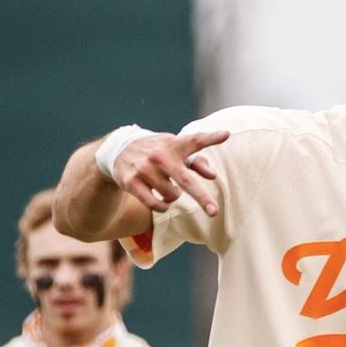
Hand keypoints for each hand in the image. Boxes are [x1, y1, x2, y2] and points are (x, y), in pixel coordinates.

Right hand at [111, 130, 229, 215]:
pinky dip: (162, 206)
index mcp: (174, 145)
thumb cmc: (159, 152)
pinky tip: (162, 202)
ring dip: (174, 196)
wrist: (118, 150)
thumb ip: (197, 162)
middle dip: (201, 197)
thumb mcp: (176, 151)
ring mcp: (144, 169)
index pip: (195, 140)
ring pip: (172, 195)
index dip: (211, 137)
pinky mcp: (131, 182)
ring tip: (167, 187)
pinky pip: (155, 204)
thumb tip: (213, 176)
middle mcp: (160, 156)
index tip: (226, 134)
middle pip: (185, 180)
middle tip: (214, 212)